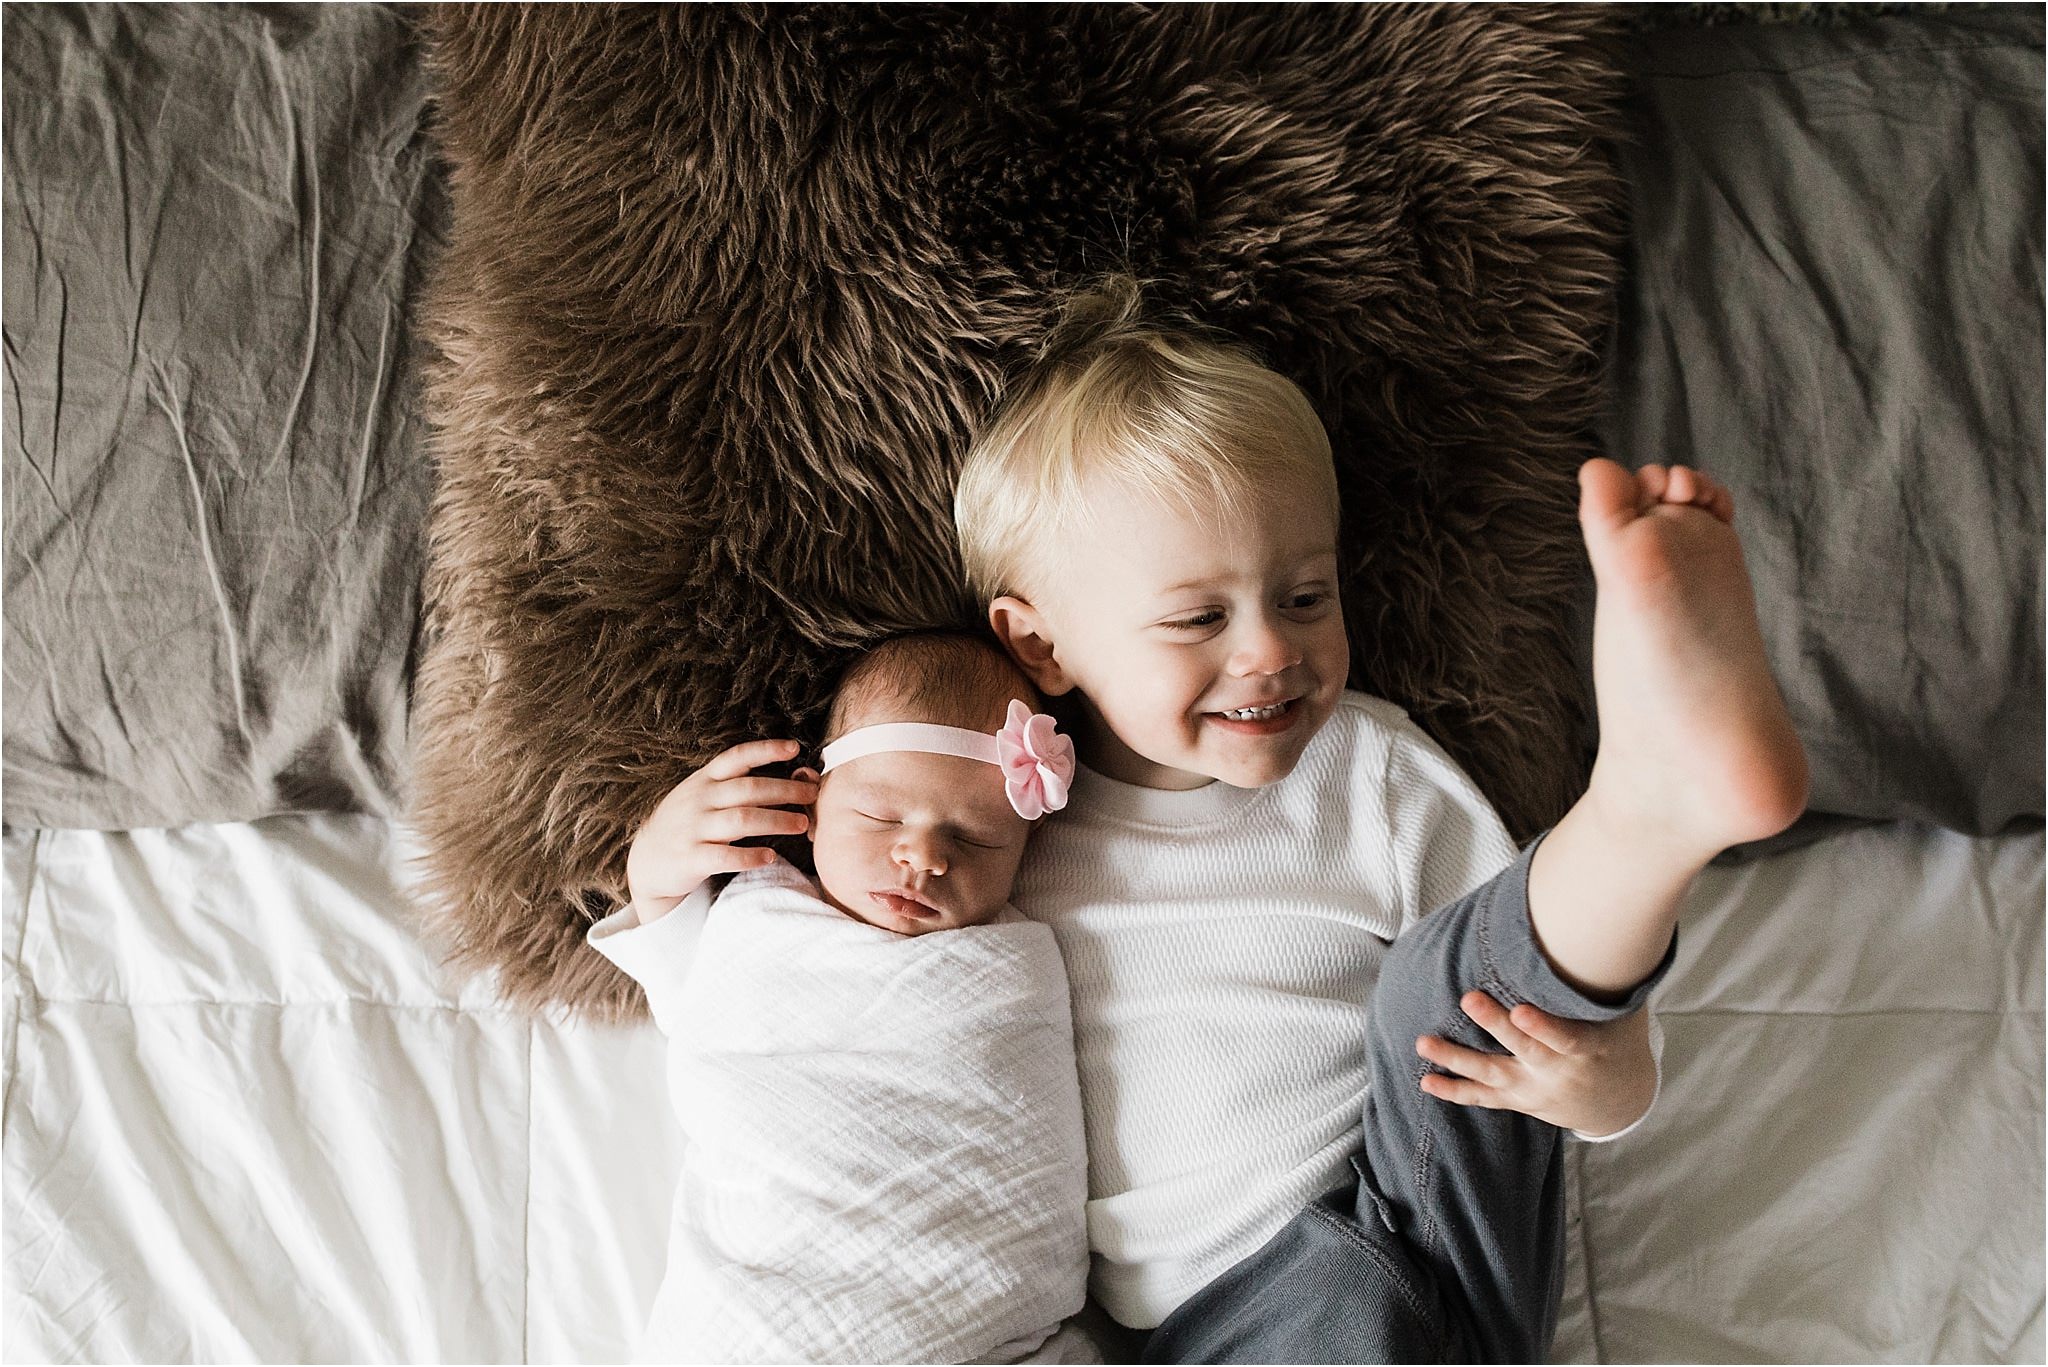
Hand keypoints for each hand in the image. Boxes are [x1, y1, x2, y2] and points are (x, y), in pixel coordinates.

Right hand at [624, 739, 818, 923]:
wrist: (647, 860)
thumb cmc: (687, 824)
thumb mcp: (702, 796)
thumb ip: (735, 786)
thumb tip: (786, 777)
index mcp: (705, 781)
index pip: (737, 758)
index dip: (766, 750)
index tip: (795, 748)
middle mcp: (699, 800)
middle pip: (748, 789)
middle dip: (785, 790)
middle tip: (812, 794)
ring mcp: (694, 829)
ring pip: (742, 820)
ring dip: (776, 820)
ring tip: (802, 824)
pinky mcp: (691, 858)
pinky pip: (725, 856)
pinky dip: (750, 856)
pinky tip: (770, 857)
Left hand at [1415, 991, 1655, 1137]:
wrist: (1616, 1103)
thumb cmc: (1617, 1045)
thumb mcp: (1623, 1017)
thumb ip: (1606, 986)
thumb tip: (1599, 939)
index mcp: (1587, 1050)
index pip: (1565, 1038)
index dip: (1544, 1027)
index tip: (1521, 1010)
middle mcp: (1557, 1073)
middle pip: (1523, 1049)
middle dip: (1495, 1025)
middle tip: (1468, 999)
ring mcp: (1535, 1091)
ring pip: (1493, 1074)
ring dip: (1457, 1059)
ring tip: (1424, 1043)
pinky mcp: (1519, 1101)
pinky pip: (1484, 1098)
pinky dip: (1455, 1091)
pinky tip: (1426, 1082)